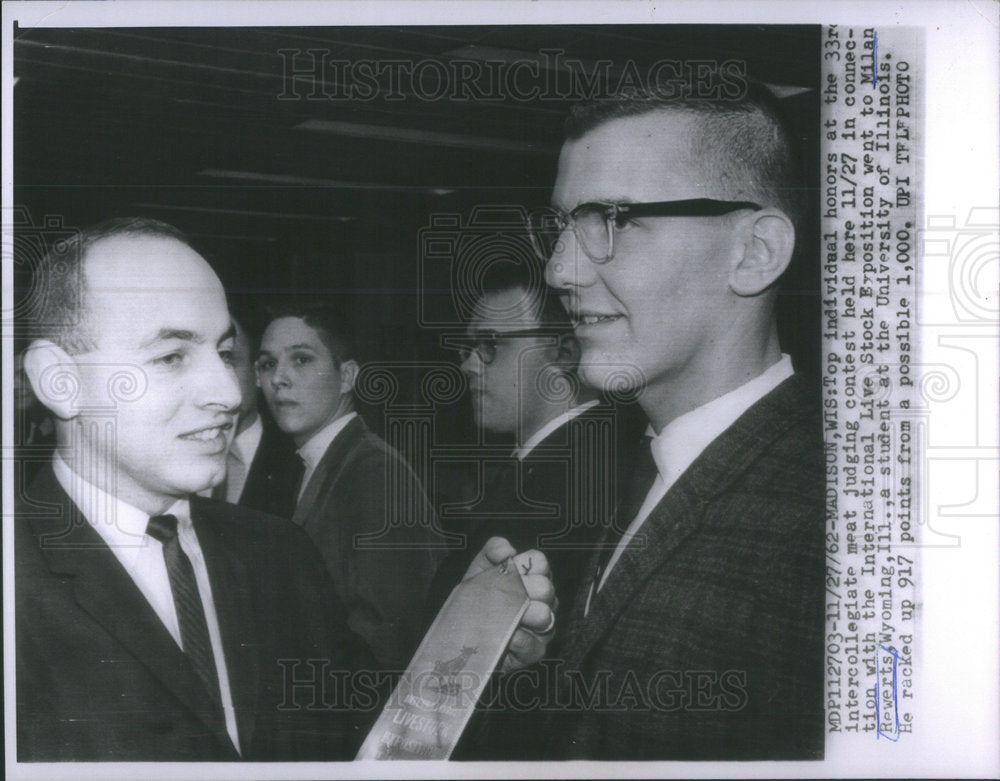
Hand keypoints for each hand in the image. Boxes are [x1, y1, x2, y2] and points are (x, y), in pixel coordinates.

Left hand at [464, 537, 556, 672]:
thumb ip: (493, 550)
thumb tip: (508, 551)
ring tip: (506, 616)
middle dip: (522, 589)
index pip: (540, 562)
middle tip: (504, 595)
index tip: (507, 572)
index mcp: (534, 577)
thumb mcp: (480, 569)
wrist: (464, 633)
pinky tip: (505, 636)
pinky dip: (516, 639)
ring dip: (522, 614)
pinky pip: (531, 643)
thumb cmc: (477, 597)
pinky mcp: (535, 651)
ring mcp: (542, 627)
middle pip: (545, 588)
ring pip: (544, 615)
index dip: (522, 564)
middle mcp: (544, 600)